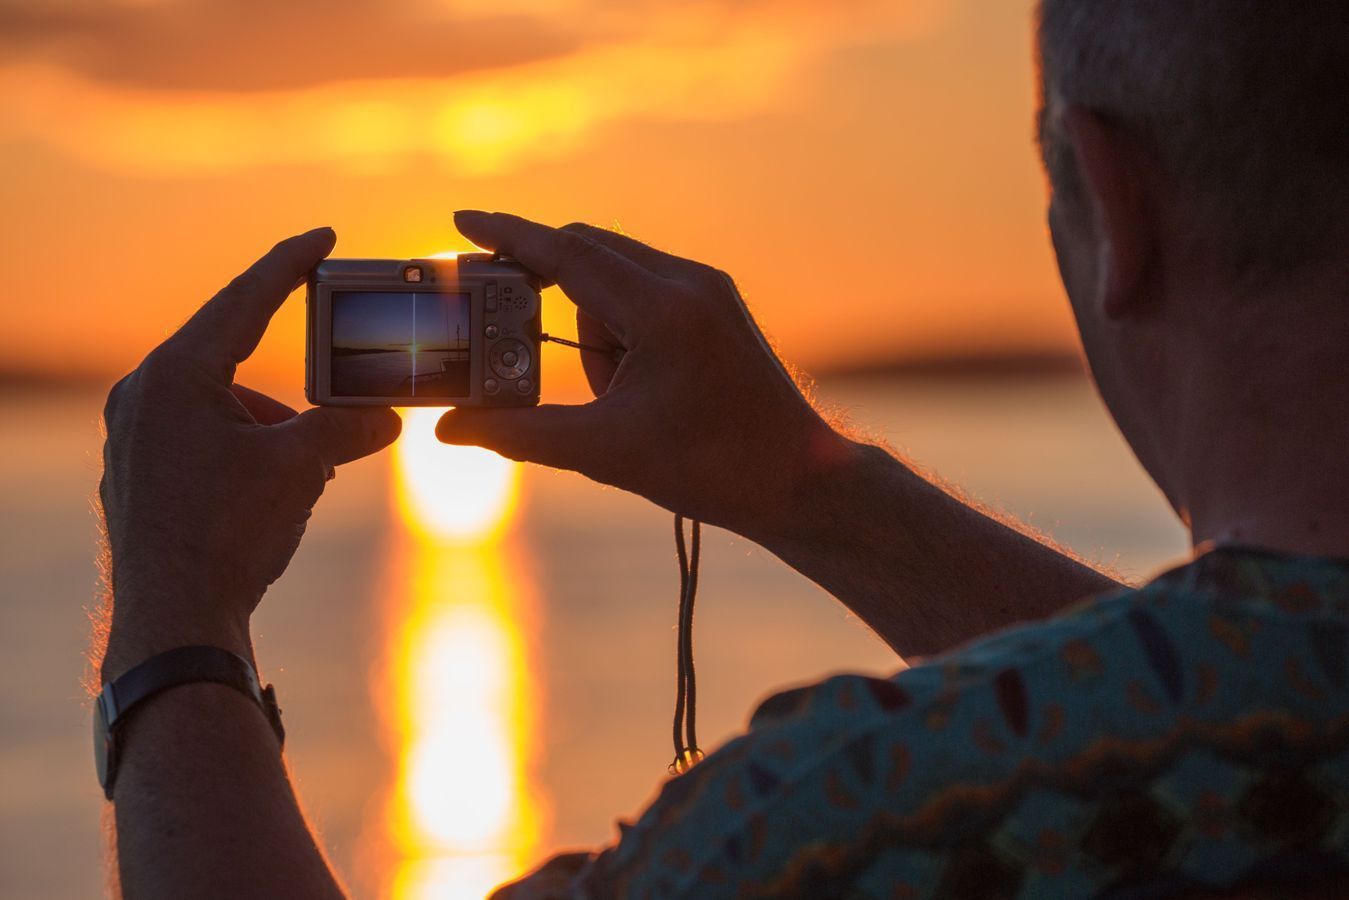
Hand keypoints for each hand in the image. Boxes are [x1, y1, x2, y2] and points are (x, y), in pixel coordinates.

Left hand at [99, 228, 400, 679]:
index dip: (289, 264)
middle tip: (338, 394)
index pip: (244, 300)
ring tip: (307, 470)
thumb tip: (387, 418)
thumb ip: (344, 429)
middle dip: (294, 382)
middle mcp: (142, 395)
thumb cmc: (225, 535)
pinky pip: (202, 437)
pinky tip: (271, 491)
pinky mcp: (138, 473)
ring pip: (221, 404)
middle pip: (233, 356)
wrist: (171, 622)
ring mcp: (133, 436)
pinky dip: (246, 449)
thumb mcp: (298, 469)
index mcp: (175, 374)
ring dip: (274, 425)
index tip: (322, 236)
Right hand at [435, 211, 851, 539]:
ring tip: (618, 401)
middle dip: (547, 298)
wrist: (799, 482)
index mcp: (664, 309)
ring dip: (592, 329)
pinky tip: (637, 388)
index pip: (567, 253)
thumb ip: (519, 435)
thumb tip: (449, 429)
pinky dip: (622, 331)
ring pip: (615, 278)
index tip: (460, 220)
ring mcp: (710, 289)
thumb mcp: (604, 454)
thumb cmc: (713, 471)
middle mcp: (690, 282)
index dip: (507, 235)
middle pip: (586, 255)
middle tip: (519, 345)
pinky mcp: (718, 304)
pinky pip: (646, 293)